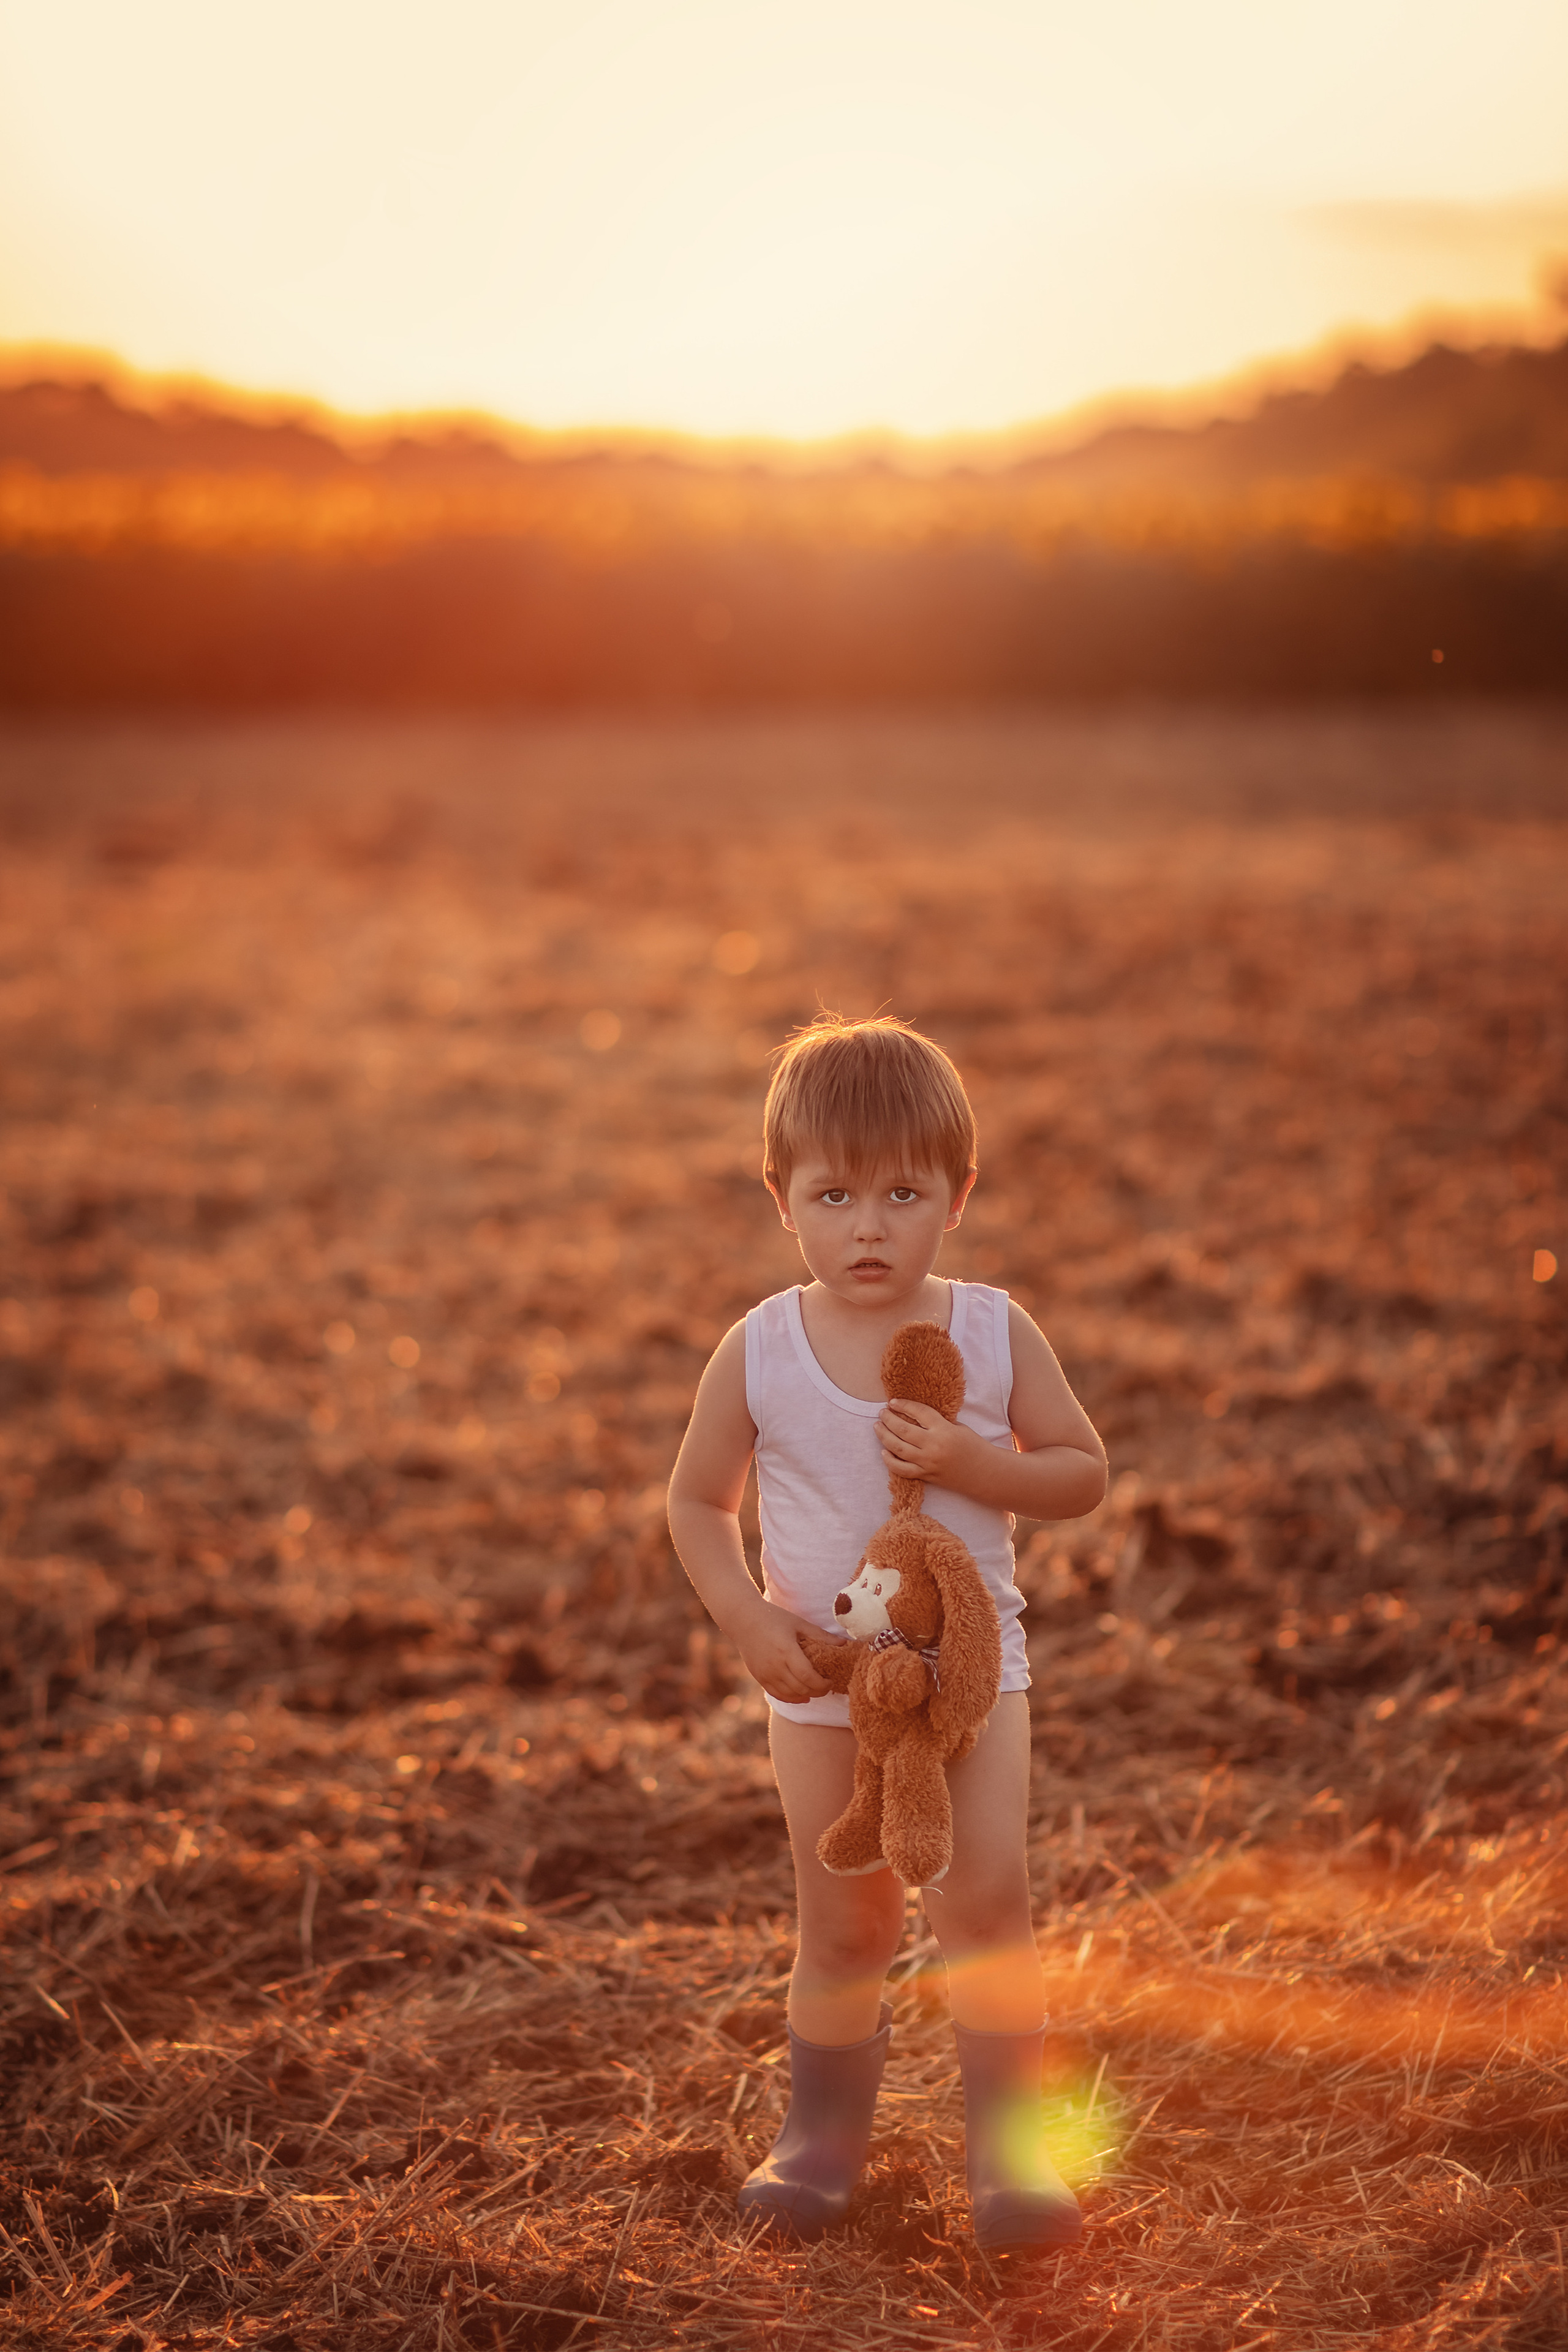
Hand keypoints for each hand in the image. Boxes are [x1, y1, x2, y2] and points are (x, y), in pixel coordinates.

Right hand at [728, 1598, 846, 1704]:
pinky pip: (778, 1695)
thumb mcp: (798, 1623)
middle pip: (801, 1689)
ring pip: (790, 1695)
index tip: (831, 1680)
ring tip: (816, 1689)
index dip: (822, 1684)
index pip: (808, 1677)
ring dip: (806, 1696)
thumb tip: (844, 1644)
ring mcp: (765, 1674)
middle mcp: (775, 1666)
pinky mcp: (759, 1678)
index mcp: (786, 1651)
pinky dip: (791, 1698)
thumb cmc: (773, 1618)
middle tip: (827, 1685)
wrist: (743, 1619)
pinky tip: (801, 1696)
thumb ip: (821, 1635)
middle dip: (818, 1691)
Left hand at [877, 1399, 978, 1490]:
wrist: (984, 1473)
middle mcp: (933, 1446)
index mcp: (944, 1429)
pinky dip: (890, 1461)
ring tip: (878, 1427)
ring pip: (897, 1448)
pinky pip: (902, 1470)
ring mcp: (928, 1463)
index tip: (893, 1401)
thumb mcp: (958, 1427)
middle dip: (888, 1419)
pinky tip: (883, 1452)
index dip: (904, 1405)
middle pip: (902, 1430)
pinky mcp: (926, 1476)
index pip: (918, 1412)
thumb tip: (914, 1416)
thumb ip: (937, 1422)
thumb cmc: (974, 1446)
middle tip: (882, 1413)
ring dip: (884, 1436)